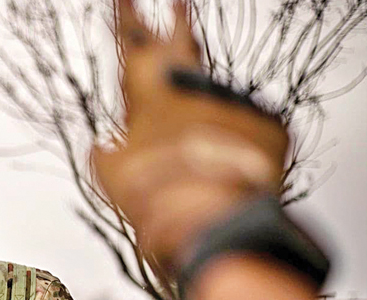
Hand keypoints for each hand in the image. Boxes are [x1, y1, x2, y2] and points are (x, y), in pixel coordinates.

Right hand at [91, 0, 289, 271]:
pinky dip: (233, 146)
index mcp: (146, 90)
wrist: (205, 212)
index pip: (132, 41)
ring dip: (204, 100)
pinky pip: (247, 128)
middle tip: (178, 0)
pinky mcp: (264, 123)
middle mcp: (190, 86)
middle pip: (181, 42)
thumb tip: (101, 148)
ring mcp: (229, 102)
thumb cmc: (150, 192)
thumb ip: (106, 154)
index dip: (127, 14)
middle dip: (175, 21)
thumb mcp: (111, 174)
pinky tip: (225, 166)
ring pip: (215, 91)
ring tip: (196, 117)